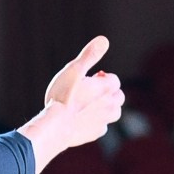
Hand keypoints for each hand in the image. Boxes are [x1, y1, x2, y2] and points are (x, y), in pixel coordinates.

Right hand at [30, 36, 123, 156]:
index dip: (101, 77)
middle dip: (107, 92)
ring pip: (114, 112)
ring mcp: (104, 121)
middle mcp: (110, 105)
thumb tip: (103, 40)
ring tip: (89, 105)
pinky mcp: (95, 133)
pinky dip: (95, 122)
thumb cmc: (63, 96)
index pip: (114, 79)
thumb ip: (90, 55)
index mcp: (107, 88)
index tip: (88, 79)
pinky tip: (82, 119)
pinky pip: (101, 126)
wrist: (55, 126)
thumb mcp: (74, 70)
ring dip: (106, 107)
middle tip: (89, 90)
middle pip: (118, 96)